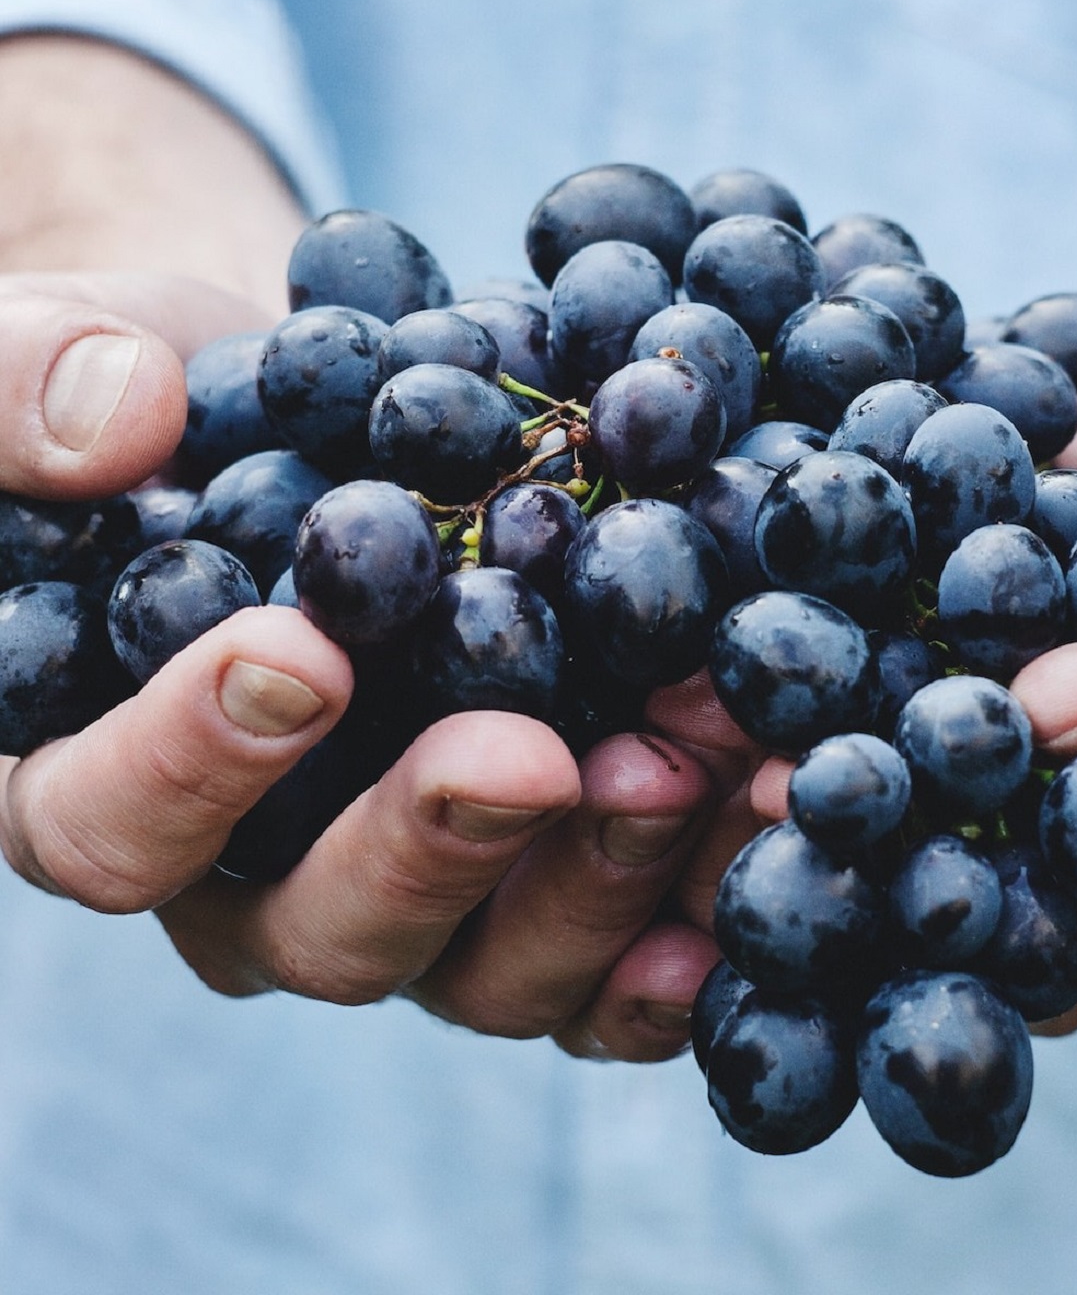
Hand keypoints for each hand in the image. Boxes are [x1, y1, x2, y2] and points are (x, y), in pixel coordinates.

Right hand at [0, 271, 729, 1061]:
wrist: (328, 427)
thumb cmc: (175, 406)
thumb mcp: (65, 354)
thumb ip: (28, 384)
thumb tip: (114, 425)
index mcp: (111, 782)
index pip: (112, 823)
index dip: (191, 762)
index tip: (300, 656)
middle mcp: (264, 881)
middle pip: (327, 930)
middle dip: (434, 847)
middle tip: (533, 756)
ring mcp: (420, 899)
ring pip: (489, 967)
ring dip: (597, 880)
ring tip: (692, 764)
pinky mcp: (538, 885)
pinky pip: (608, 957)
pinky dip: (685, 921)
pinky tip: (760, 841)